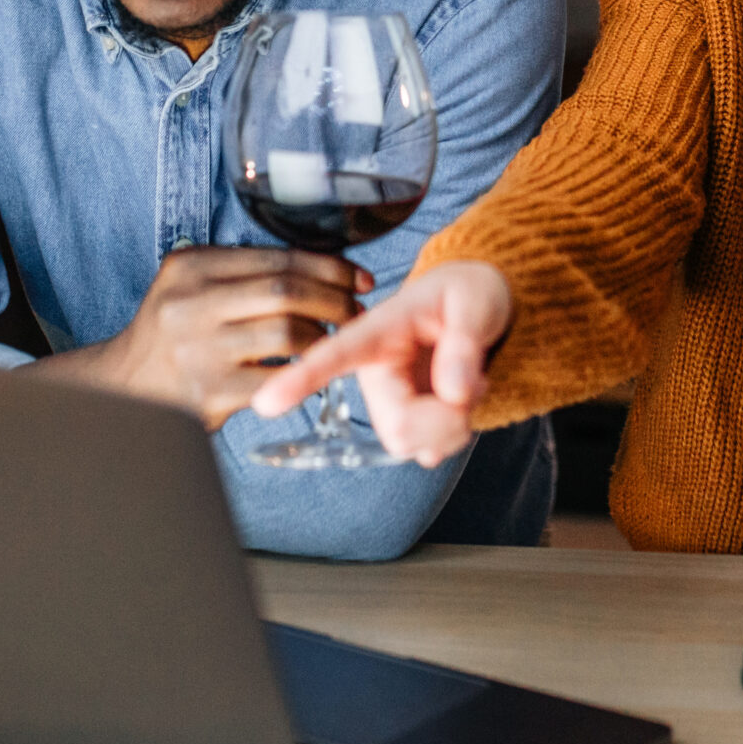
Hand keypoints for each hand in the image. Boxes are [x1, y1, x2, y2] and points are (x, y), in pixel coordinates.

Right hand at [74, 247, 371, 428]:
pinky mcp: (209, 392)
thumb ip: (245, 272)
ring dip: (325, 337)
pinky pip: (277, 378)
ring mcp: (199, 349)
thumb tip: (326, 269)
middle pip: (287, 291)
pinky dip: (303, 372)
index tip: (357, 277)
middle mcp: (190, 303)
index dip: (329, 266)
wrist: (122, 388)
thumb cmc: (173, 335)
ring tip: (335, 340)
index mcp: (191, 266)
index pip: (278, 257)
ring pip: (288, 333)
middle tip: (356, 310)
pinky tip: (309, 372)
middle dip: (335, 299)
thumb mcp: (193, 286)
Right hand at [249, 260, 511, 464]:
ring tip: (465, 383)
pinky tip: (459, 400)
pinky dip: (456, 431)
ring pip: (413, 444)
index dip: (298, 378)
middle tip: (472, 383)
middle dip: (447, 418)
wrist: (476, 307)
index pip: (334, 354)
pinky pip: (427, 450)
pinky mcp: (404, 421)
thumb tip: (455, 392)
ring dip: (454, 423)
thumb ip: (466, 342)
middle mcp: (373, 370)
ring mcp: (388, 400)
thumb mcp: (478, 302)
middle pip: (399, 427)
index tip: (264, 401)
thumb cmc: (470, 293)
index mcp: (378, 331)